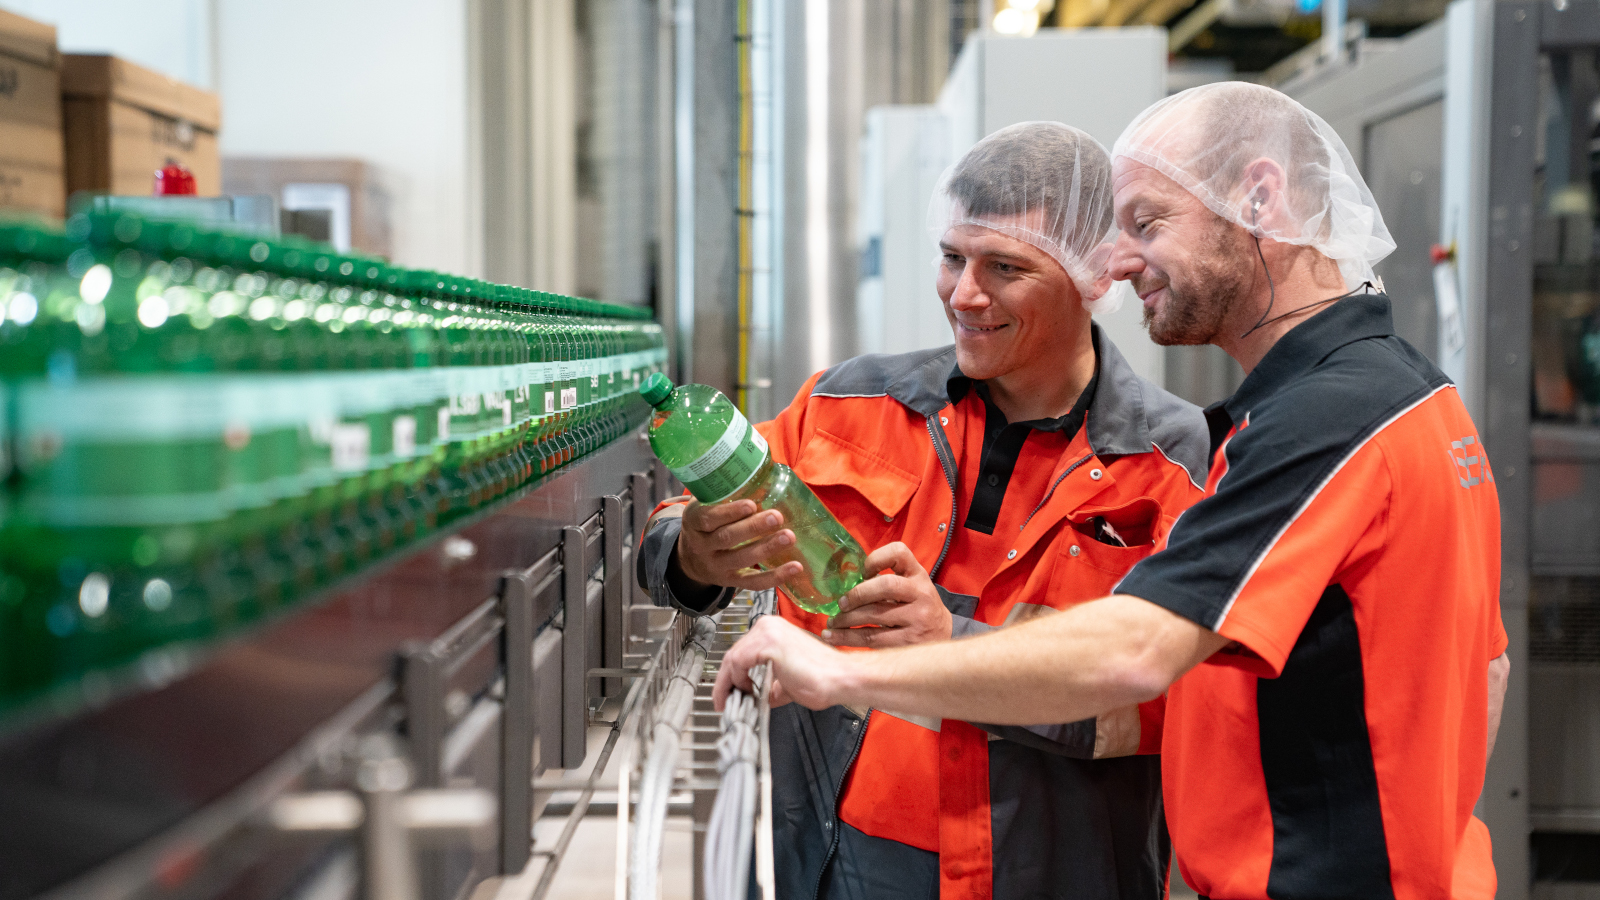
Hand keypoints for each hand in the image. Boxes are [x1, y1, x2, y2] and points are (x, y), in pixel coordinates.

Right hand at [675, 499, 803, 591]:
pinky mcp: (730, 581)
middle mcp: (701, 546)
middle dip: (753, 528)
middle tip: (777, 517)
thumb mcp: (703, 505)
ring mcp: (715, 566)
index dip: (729, 512)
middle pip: (727, 538)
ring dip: (767, 548)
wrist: (689, 560)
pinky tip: (795, 567)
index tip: (751, 504)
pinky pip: (752, 582)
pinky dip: (775, 577)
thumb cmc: (705, 523)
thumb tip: (760, 469)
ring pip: (740, 559)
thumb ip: (723, 492)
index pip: (708, 518)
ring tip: (789, 536)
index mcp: (694, 522)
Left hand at [713, 615, 853, 710]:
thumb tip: (752, 696)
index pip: (741, 652)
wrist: (840, 678)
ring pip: (732, 659)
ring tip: (733, 701)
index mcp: (773, 630)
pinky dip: (736, 681)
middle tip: (724, 701)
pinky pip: (738, 663)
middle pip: (733, 654)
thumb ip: (766, 685)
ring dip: (728, 684)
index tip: (728, 694)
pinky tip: (746, 693)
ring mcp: (767, 632)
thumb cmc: (822, 678)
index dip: (730, 676)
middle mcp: (768, 625)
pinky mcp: (768, 643)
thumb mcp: (785, 682)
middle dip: (725, 682)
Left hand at [821, 542, 951, 648]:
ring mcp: (918, 619)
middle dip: (857, 594)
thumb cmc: (918, 606)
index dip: (876, 559)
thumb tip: (844, 586)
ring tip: (832, 623)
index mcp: (918, 574)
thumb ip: (887, 582)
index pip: (898, 553)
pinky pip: (873, 639)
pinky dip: (849, 638)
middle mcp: (921, 594)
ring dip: (846, 620)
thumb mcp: (912, 586)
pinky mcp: (909, 642)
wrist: (944, 635)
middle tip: (840, 604)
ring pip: (875, 616)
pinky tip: (835, 637)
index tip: (862, 572)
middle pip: (885, 586)